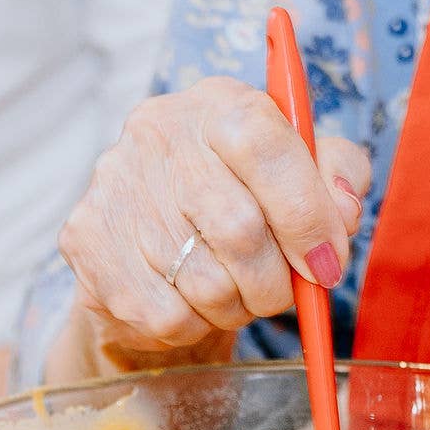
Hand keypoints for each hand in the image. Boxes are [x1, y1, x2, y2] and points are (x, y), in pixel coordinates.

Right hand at [54, 78, 372, 367]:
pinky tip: (194, 303)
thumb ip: (339, 176)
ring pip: (206, 283)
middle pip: (239, 229)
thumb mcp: (304, 171)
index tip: (326, 263)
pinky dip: (195, 325)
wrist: (155, 237)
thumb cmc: (244, 199)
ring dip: (238, 307)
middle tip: (283, 291)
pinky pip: (166, 314)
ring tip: (237, 293)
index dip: (306, 214)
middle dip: (277, 280)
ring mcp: (115, 187)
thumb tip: (342, 213)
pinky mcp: (87, 242)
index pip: (265, 145)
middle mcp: (158, 134)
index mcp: (219, 105)